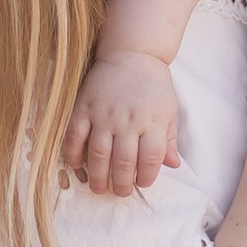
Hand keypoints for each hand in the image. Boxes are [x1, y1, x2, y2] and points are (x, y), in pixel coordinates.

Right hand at [64, 50, 181, 197]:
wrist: (132, 53)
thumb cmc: (154, 85)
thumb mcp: (169, 110)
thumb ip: (169, 139)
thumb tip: (173, 166)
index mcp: (153, 121)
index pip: (150, 158)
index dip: (147, 176)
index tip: (143, 183)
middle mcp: (128, 120)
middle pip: (124, 161)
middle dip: (121, 183)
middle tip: (120, 193)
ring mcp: (104, 114)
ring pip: (99, 154)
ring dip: (98, 176)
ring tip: (99, 188)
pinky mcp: (84, 107)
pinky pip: (75, 135)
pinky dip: (74, 153)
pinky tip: (77, 166)